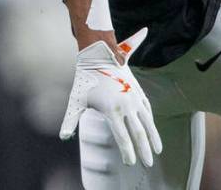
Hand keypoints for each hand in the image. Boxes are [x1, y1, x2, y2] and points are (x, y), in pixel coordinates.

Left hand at [59, 28, 162, 167]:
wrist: (99, 56)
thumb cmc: (85, 80)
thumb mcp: (76, 100)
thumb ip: (70, 120)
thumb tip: (62, 137)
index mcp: (111, 110)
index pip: (122, 138)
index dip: (127, 152)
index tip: (129, 163)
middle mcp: (126, 106)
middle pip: (138, 134)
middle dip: (143, 151)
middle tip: (147, 164)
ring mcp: (134, 98)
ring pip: (148, 122)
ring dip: (154, 138)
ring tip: (157, 151)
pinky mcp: (138, 92)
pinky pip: (148, 110)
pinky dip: (151, 123)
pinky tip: (153, 131)